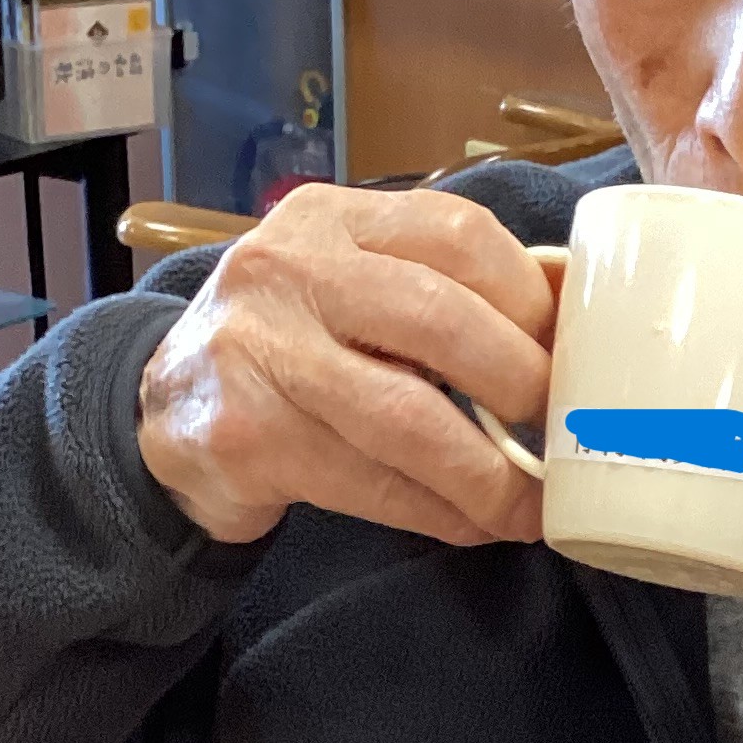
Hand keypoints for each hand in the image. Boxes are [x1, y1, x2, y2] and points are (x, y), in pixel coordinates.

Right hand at [136, 184, 558, 546]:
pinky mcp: (246, 434)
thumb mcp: (360, 290)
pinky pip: (368, 481)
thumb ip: (449, 289)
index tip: (575, 357)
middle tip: (566, 434)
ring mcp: (259, 349)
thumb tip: (576, 306)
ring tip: (530, 506)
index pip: (459, 236)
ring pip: (408, 418)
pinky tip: (472, 523)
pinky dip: (437, 511)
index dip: (533, 302)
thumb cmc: (294, 349)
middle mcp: (289, 268)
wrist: (166, 414)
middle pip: (441, 322)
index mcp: (335, 219)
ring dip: (488, 475)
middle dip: (521, 387)